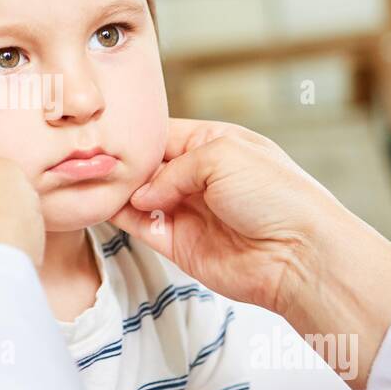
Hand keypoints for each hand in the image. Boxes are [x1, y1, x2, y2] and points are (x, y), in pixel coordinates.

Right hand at [110, 119, 390, 388]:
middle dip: (122, 162)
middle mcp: (200, 177)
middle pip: (147, 165)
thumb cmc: (278, 197)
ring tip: (90, 178)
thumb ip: (173, 167)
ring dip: (117, 189)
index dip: (136, 135)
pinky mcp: (179, 245)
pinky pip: (140, 227)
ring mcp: (188, 211)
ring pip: (139, 196)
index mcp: (215, 144)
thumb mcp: (222, 155)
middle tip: (91, 157)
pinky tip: (103, 203)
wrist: (299, 256)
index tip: (107, 133)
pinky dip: (120, 216)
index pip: (163, 134)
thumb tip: (143, 193)